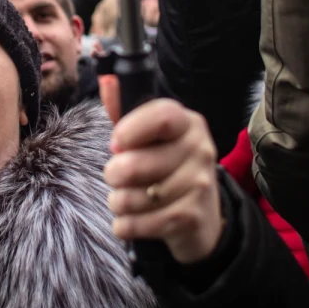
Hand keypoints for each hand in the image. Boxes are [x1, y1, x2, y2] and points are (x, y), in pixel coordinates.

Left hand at [100, 76, 223, 263]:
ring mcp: (199, 185)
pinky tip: (131, 221)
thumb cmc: (166, 168)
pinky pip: (137, 223)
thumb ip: (124, 110)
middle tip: (118, 177)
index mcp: (188, 123)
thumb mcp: (150, 137)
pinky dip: (124, 226)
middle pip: (134, 164)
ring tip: (127, 200)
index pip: (160, 117)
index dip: (128, 131)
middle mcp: (200, 149)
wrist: (201, 220)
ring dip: (118, 202)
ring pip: (131, 198)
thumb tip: (106, 81)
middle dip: (113, 175)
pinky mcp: (191, 218)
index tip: (116, 144)